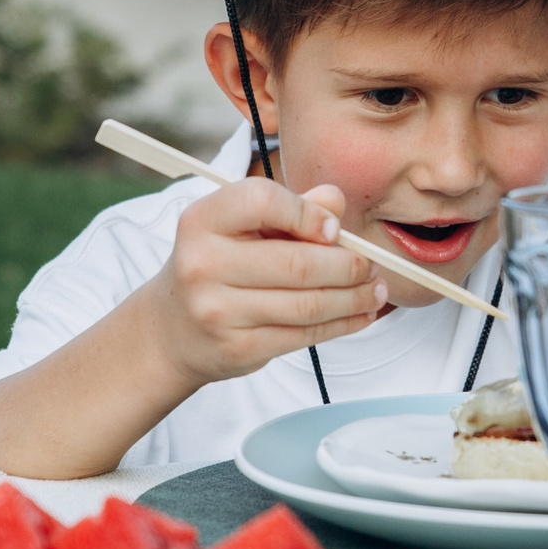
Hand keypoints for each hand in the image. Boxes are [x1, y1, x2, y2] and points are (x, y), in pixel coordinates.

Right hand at [148, 177, 388, 386]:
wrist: (173, 329)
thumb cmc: (217, 266)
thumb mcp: (242, 228)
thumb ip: (291, 208)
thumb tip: (335, 202)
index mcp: (203, 220)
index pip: (261, 200)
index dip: (307, 213)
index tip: (334, 228)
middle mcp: (203, 263)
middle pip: (297, 263)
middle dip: (348, 265)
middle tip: (372, 265)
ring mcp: (217, 310)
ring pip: (307, 304)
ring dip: (353, 298)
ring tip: (374, 291)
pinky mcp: (238, 348)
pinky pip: (304, 335)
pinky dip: (342, 324)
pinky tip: (360, 315)